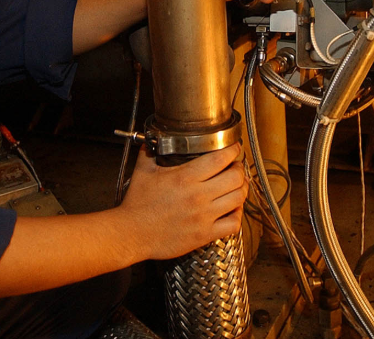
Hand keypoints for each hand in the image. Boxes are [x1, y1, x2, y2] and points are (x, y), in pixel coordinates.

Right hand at [118, 144, 247, 260]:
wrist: (132, 234)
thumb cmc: (137, 204)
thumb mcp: (143, 171)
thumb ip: (151, 151)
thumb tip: (155, 138)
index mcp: (185, 177)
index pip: (221, 158)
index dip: (233, 150)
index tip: (233, 148)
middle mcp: (198, 196)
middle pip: (236, 177)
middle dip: (239, 168)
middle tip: (235, 167)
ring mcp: (204, 217)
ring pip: (238, 199)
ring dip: (241, 189)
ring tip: (237, 186)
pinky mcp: (204, 235)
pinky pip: (233, 224)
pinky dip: (238, 215)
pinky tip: (231, 209)